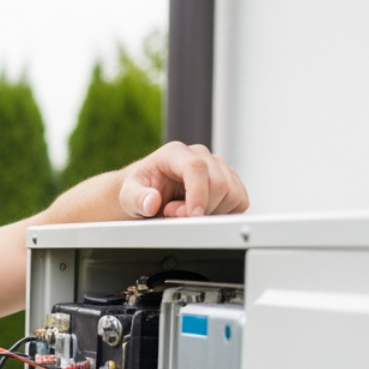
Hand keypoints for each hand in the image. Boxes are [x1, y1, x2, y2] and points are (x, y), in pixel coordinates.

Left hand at [119, 141, 248, 218]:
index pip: (196, 167)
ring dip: (212, 212)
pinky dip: (224, 213)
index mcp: (174, 153)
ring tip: (186, 211)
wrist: (145, 192)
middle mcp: (199, 155)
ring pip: (232, 193)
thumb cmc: (139, 191)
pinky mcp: (229, 180)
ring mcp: (217, 166)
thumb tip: (151, 202)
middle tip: (174, 214)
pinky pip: (240, 201)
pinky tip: (203, 212)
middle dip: (200, 208)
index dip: (198, 193)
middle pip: (219, 184)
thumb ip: (137, 199)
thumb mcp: (128, 196)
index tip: (193, 215)